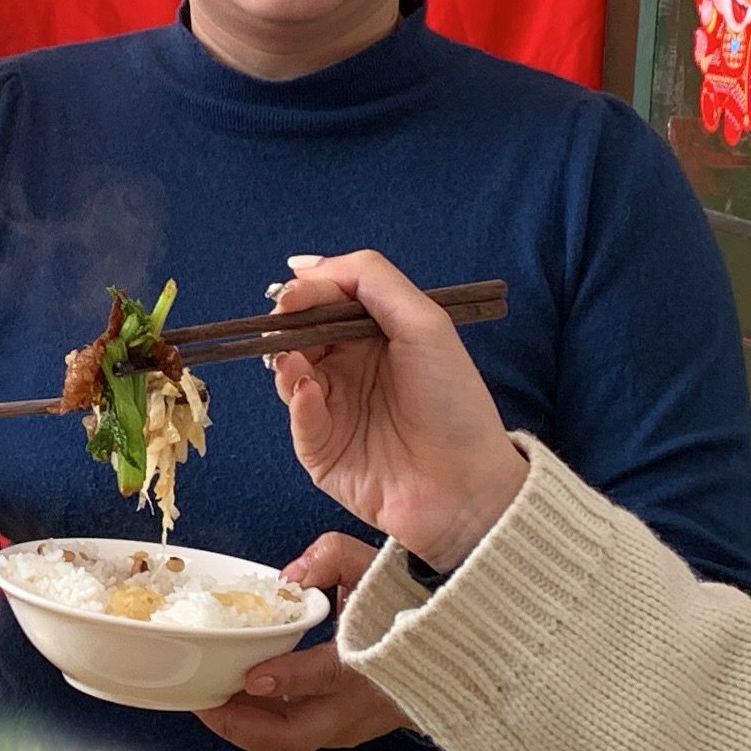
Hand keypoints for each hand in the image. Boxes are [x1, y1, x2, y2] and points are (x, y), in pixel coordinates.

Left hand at [195, 535, 410, 750]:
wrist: (452, 653)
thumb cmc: (412, 608)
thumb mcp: (381, 571)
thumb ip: (337, 558)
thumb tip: (292, 574)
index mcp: (370, 665)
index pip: (324, 677)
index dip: (286, 679)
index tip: (251, 675)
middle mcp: (357, 706)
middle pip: (293, 737)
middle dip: (241, 727)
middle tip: (203, 703)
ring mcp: (350, 727)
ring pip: (288, 742)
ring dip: (245, 727)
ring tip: (206, 701)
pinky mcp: (342, 733)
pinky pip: (294, 735)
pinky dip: (260, 723)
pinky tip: (235, 700)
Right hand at [271, 252, 528, 569]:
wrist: (466, 486)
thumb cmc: (455, 404)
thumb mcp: (425, 323)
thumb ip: (371, 280)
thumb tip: (309, 264)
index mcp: (376, 336)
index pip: (328, 301)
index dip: (308, 293)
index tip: (293, 294)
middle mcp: (351, 368)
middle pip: (300, 334)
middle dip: (287, 325)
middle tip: (284, 323)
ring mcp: (334, 409)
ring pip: (289, 373)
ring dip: (286, 361)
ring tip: (297, 361)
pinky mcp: (321, 450)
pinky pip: (296, 420)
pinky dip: (297, 403)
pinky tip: (308, 394)